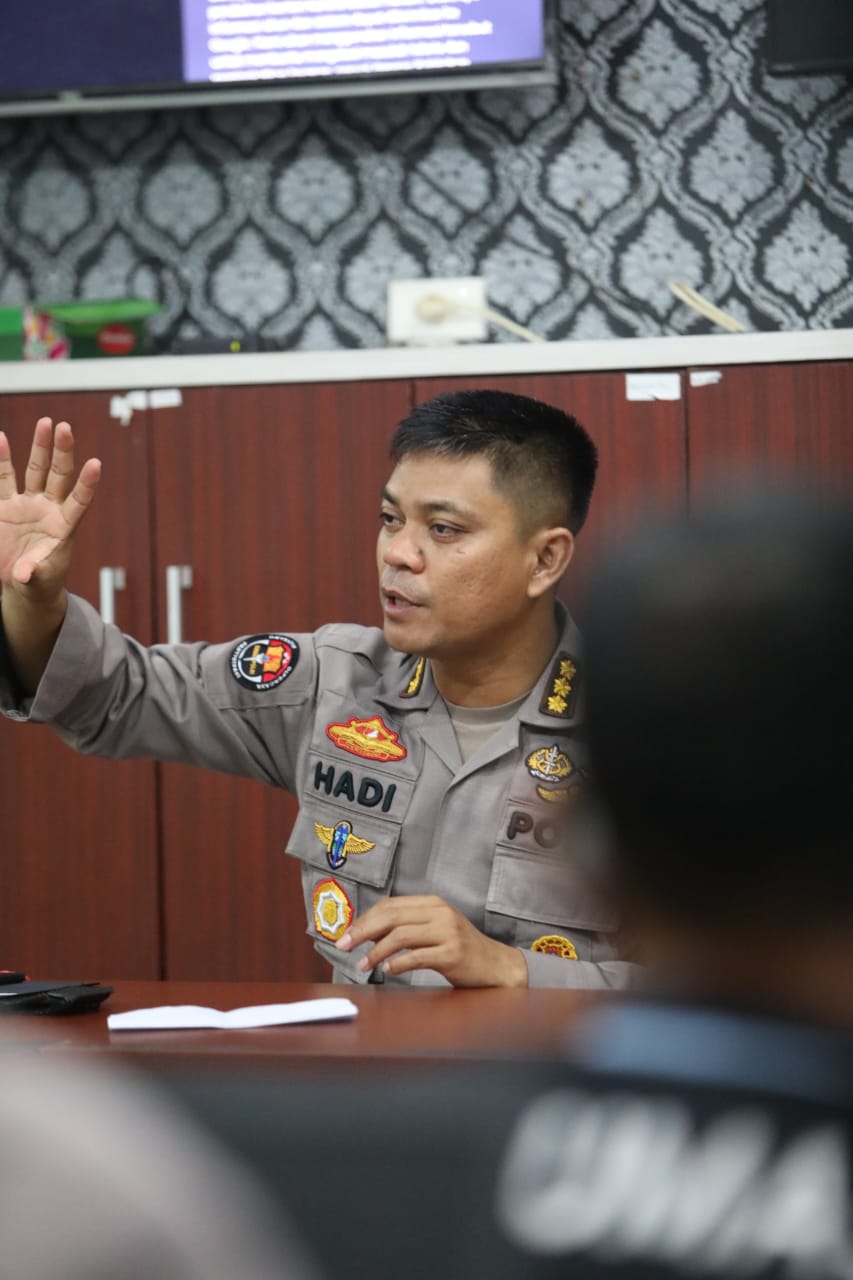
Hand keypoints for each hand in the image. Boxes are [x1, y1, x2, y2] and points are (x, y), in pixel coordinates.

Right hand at [0, 418, 100, 600]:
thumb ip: (32, 575)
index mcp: (64, 527)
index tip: (96, 464)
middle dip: (63, 452)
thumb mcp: (37, 581)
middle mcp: (48, 509)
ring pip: (36, 470)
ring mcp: (28, 505)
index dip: (87, 484)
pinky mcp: (6, 506)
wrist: (22, 581)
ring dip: (40, 447)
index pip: (79, 501)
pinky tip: (2, 438)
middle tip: (66, 427)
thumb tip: (25, 574)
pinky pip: (4, 479)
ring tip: (46, 423)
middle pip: (59, 475)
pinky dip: (3, 460)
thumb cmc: (39, 581)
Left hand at [335, 894, 528, 987]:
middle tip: (344, 945)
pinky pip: (417, 956)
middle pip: (392, 917)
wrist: (496, 965)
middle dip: (362, 931)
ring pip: (401, 936)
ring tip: (363, 964)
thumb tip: (368, 933)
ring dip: (376, 951)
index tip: (346, 933)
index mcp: (433, 903)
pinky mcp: (453, 953)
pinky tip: (387, 969)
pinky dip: (398, 963)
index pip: (390, 905)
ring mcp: (448, 932)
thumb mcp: (436, 928)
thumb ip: (408, 926)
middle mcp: (440, 913)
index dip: (365, 919)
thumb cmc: (461, 949)